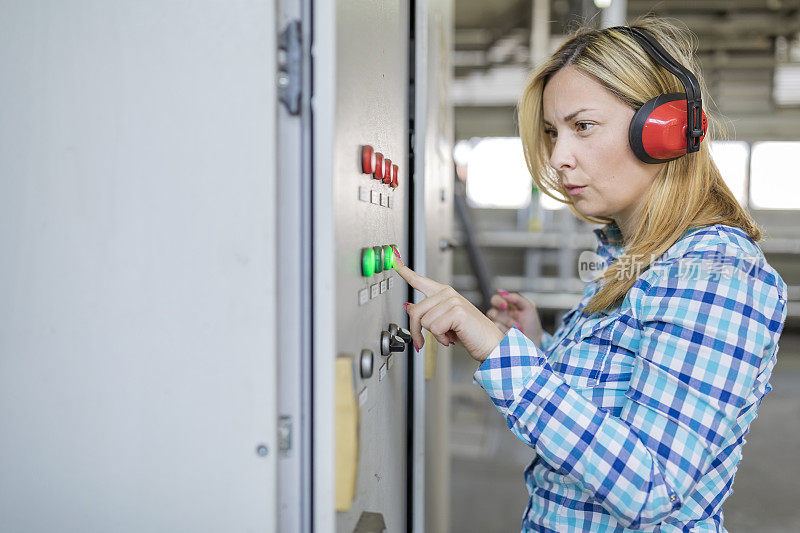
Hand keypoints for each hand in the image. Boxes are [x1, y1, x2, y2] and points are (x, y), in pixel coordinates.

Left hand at [391, 247, 504, 362]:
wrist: (490, 344)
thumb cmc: (470, 334)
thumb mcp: (443, 323)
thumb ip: (427, 313)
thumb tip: (408, 307)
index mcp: (443, 293)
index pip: (419, 280)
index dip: (403, 270)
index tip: (393, 258)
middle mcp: (447, 293)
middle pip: (415, 311)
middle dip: (417, 331)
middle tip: (424, 341)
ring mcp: (452, 300)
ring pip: (424, 321)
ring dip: (433, 336)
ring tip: (448, 335)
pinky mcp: (456, 311)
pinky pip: (434, 328)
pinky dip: (441, 338)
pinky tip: (452, 337)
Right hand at [487, 290, 543, 345]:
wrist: (533, 342)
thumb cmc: (532, 325)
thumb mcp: (528, 308)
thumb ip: (516, 298)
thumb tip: (502, 292)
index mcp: (507, 307)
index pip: (496, 299)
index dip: (498, 301)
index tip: (505, 305)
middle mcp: (500, 315)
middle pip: (491, 310)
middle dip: (501, 314)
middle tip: (507, 315)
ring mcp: (497, 326)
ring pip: (494, 321)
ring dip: (507, 323)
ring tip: (518, 328)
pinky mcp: (495, 334)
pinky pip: (495, 329)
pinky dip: (505, 330)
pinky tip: (513, 333)